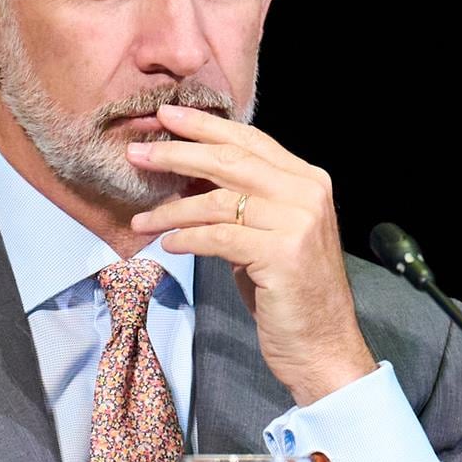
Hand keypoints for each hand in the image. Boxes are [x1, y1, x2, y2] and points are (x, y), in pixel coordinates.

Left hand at [128, 104, 376, 405]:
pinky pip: (219, 236)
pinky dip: (187, 238)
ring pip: (218, 199)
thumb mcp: (266, 234)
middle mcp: (307, 193)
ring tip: (141, 218)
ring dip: (171, 208)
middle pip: (231, 160)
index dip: (205, 126)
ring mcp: (298, 221)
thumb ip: (241, 200)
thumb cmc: (289, 293)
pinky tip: (166, 244)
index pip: (249, 140)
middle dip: (178, 153)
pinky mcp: (282, 253)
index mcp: (307, 180)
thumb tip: (188, 173)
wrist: (324, 345)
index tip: (165, 115)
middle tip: (138, 153)